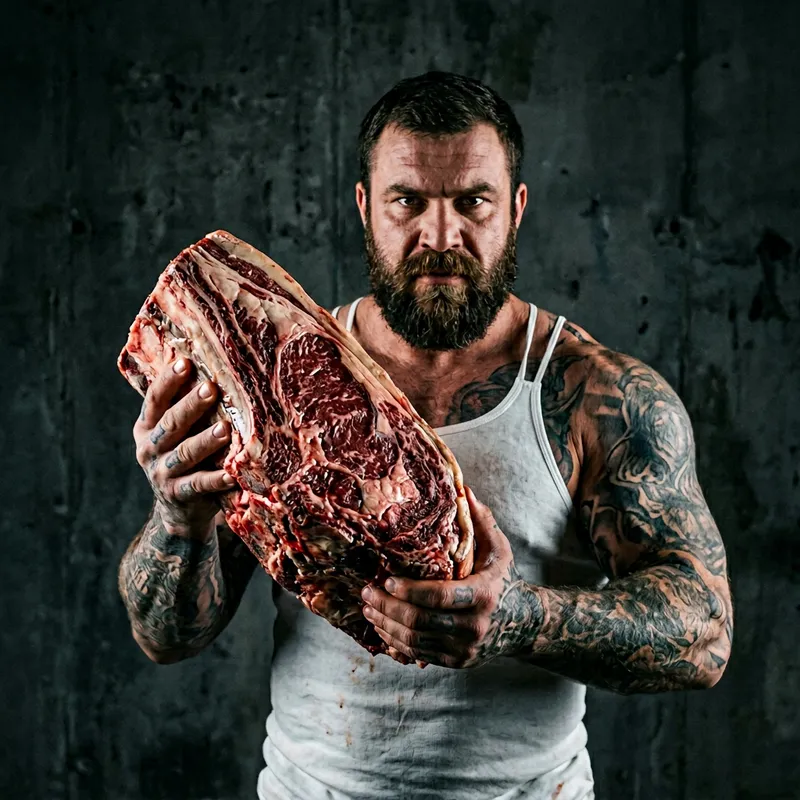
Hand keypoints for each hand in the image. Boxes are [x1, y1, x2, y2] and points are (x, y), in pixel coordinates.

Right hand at [134, 358, 233, 537]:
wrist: (179, 509)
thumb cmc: (185, 455)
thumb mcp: (177, 432)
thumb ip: (184, 406)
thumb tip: (208, 362)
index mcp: (147, 427)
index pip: (155, 399)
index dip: (169, 380)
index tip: (185, 361)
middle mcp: (150, 448)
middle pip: (170, 424)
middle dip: (190, 406)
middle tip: (210, 389)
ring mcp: (162, 473)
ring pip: (184, 454)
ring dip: (205, 441)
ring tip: (225, 429)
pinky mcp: (179, 495)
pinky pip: (199, 485)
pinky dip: (216, 479)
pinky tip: (233, 473)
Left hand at [361, 487, 543, 668]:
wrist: (522, 624)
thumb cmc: (503, 579)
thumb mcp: (498, 549)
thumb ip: (481, 520)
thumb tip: (463, 489)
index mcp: (482, 595)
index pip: (438, 597)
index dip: (408, 590)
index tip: (385, 578)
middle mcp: (473, 627)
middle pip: (419, 622)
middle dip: (388, 607)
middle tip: (366, 592)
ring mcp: (464, 649)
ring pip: (414, 642)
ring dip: (386, 625)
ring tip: (368, 607)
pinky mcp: (455, 662)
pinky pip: (418, 654)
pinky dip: (395, 642)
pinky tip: (381, 626)